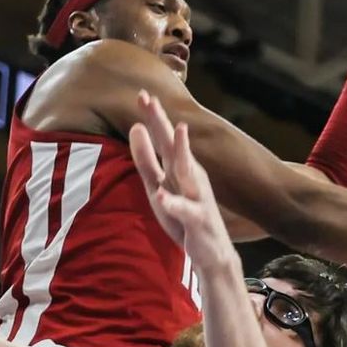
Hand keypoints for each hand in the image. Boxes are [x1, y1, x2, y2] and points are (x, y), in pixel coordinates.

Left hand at [130, 91, 235, 271]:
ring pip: (187, 172)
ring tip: (177, 132)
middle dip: (163, 123)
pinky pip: (186, 211)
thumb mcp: (158, 185)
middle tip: (150, 99)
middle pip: (174, 146)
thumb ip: (146, 158)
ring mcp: (197, 197)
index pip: (164, 138)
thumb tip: (135, 127)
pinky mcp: (198, 221)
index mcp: (180, 168)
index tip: (141, 92)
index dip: (153, 117)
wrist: (211, 253)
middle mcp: (191, 177)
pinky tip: (161, 196)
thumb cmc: (183, 217)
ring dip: (182, 152)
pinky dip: (174, 204)